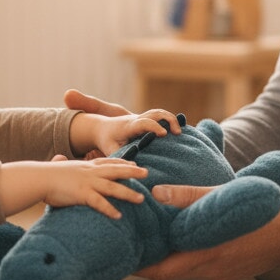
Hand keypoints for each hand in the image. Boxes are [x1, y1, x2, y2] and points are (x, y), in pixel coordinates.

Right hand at [0, 158, 148, 219]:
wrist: (38, 178)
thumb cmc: (47, 175)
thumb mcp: (60, 167)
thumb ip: (64, 164)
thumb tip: (59, 159)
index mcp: (86, 165)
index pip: (108, 162)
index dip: (123, 162)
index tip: (135, 163)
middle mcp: (90, 172)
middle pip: (116, 170)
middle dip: (133, 172)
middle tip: (147, 173)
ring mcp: (87, 183)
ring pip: (113, 187)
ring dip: (128, 193)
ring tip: (141, 199)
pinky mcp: (82, 194)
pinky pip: (99, 203)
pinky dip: (109, 209)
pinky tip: (119, 216)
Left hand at [65, 89, 179, 157]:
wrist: (101, 128)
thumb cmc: (106, 141)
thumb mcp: (110, 150)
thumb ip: (121, 158)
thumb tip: (134, 168)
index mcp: (129, 126)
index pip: (143, 122)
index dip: (154, 127)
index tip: (164, 134)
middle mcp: (136, 119)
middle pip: (155, 112)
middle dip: (169, 120)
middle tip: (178, 133)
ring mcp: (142, 118)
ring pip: (158, 112)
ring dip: (171, 119)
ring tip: (179, 133)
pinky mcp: (145, 120)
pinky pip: (159, 117)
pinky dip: (169, 121)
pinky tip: (176, 132)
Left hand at [137, 185, 279, 279]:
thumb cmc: (260, 212)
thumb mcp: (223, 198)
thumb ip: (188, 197)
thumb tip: (156, 191)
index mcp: (205, 256)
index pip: (159, 271)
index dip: (136, 266)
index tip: (117, 256)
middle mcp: (209, 272)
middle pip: (168, 272)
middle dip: (147, 261)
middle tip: (126, 245)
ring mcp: (219, 275)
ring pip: (183, 268)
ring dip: (167, 256)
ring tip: (148, 238)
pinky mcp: (227, 273)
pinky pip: (199, 266)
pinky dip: (185, 255)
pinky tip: (182, 238)